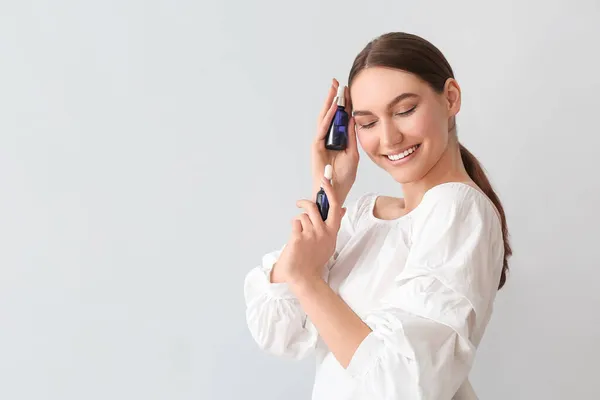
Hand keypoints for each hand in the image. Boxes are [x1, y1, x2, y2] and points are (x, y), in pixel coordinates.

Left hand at [274, 176, 345, 287]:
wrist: (304, 277)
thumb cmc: (315, 260)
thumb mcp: (329, 242)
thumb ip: (334, 225)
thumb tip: (342, 208)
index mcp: (332, 232)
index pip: (334, 206)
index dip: (329, 191)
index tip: (325, 180)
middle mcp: (323, 232)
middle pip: (314, 207)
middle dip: (305, 202)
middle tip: (300, 204)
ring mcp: (311, 235)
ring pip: (302, 216)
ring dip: (298, 223)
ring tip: (299, 235)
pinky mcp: (298, 238)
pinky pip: (294, 223)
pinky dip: (293, 229)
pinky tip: (294, 241)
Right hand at [311, 78, 358, 205]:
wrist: (335, 193)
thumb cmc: (343, 178)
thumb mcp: (353, 153)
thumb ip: (352, 137)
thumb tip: (354, 118)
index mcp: (336, 140)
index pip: (340, 118)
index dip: (344, 104)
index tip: (349, 90)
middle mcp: (327, 139)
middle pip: (330, 115)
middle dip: (333, 98)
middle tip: (338, 82)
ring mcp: (320, 143)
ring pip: (324, 119)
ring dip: (329, 103)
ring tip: (334, 89)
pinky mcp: (316, 148)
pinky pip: (322, 130)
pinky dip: (328, 119)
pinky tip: (333, 108)